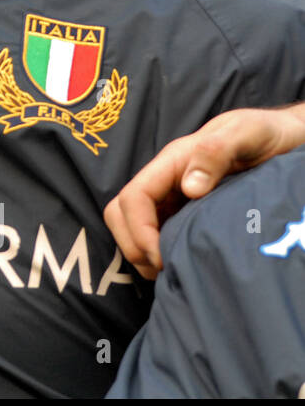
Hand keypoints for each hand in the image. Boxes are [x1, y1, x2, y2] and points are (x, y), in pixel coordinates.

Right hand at [105, 102, 304, 278]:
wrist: (285, 137)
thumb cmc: (265, 133)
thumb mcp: (244, 134)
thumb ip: (215, 152)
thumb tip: (189, 188)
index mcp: (172, 162)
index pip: (134, 197)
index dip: (139, 231)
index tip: (162, 258)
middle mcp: (166, 181)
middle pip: (121, 213)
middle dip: (132, 244)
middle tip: (162, 270)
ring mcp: (173, 197)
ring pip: (132, 225)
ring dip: (140, 252)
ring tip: (169, 272)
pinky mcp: (184, 211)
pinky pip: (157, 232)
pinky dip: (157, 252)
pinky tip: (180, 265)